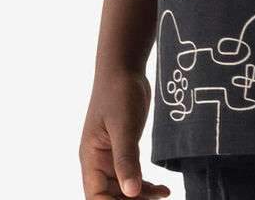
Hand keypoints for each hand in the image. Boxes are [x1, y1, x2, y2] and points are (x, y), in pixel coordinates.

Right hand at [80, 66, 170, 197]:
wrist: (124, 67)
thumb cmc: (118, 92)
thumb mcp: (123, 126)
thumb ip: (126, 159)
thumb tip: (131, 192)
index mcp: (91, 159)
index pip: (95, 197)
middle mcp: (99, 161)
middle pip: (110, 196)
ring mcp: (112, 155)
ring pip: (123, 189)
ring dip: (141, 197)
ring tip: (163, 196)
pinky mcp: (125, 148)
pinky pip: (132, 174)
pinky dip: (145, 184)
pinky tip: (163, 189)